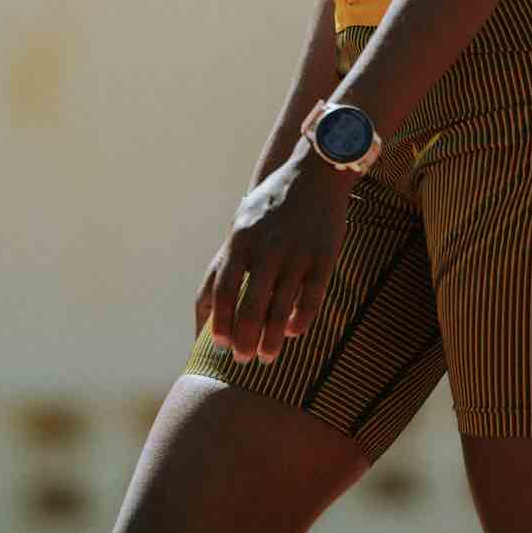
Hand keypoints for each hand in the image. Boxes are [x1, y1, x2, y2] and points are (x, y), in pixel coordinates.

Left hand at [195, 150, 352, 364]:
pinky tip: (292, 332)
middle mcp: (268, 248)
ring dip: (271, 340)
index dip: (221, 323)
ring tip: (266, 357)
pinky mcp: (324, 257)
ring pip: (281, 309)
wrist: (314, 172)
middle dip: (245, 340)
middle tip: (243, 360)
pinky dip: (300, 321)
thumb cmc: (269, 206)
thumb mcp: (241, 226)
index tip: (221, 344)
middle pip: (250, 307)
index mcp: (241, 240)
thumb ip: (225, 264)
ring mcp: (297, 253)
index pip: (223, 292)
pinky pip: (311, 299)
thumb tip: (207, 312)